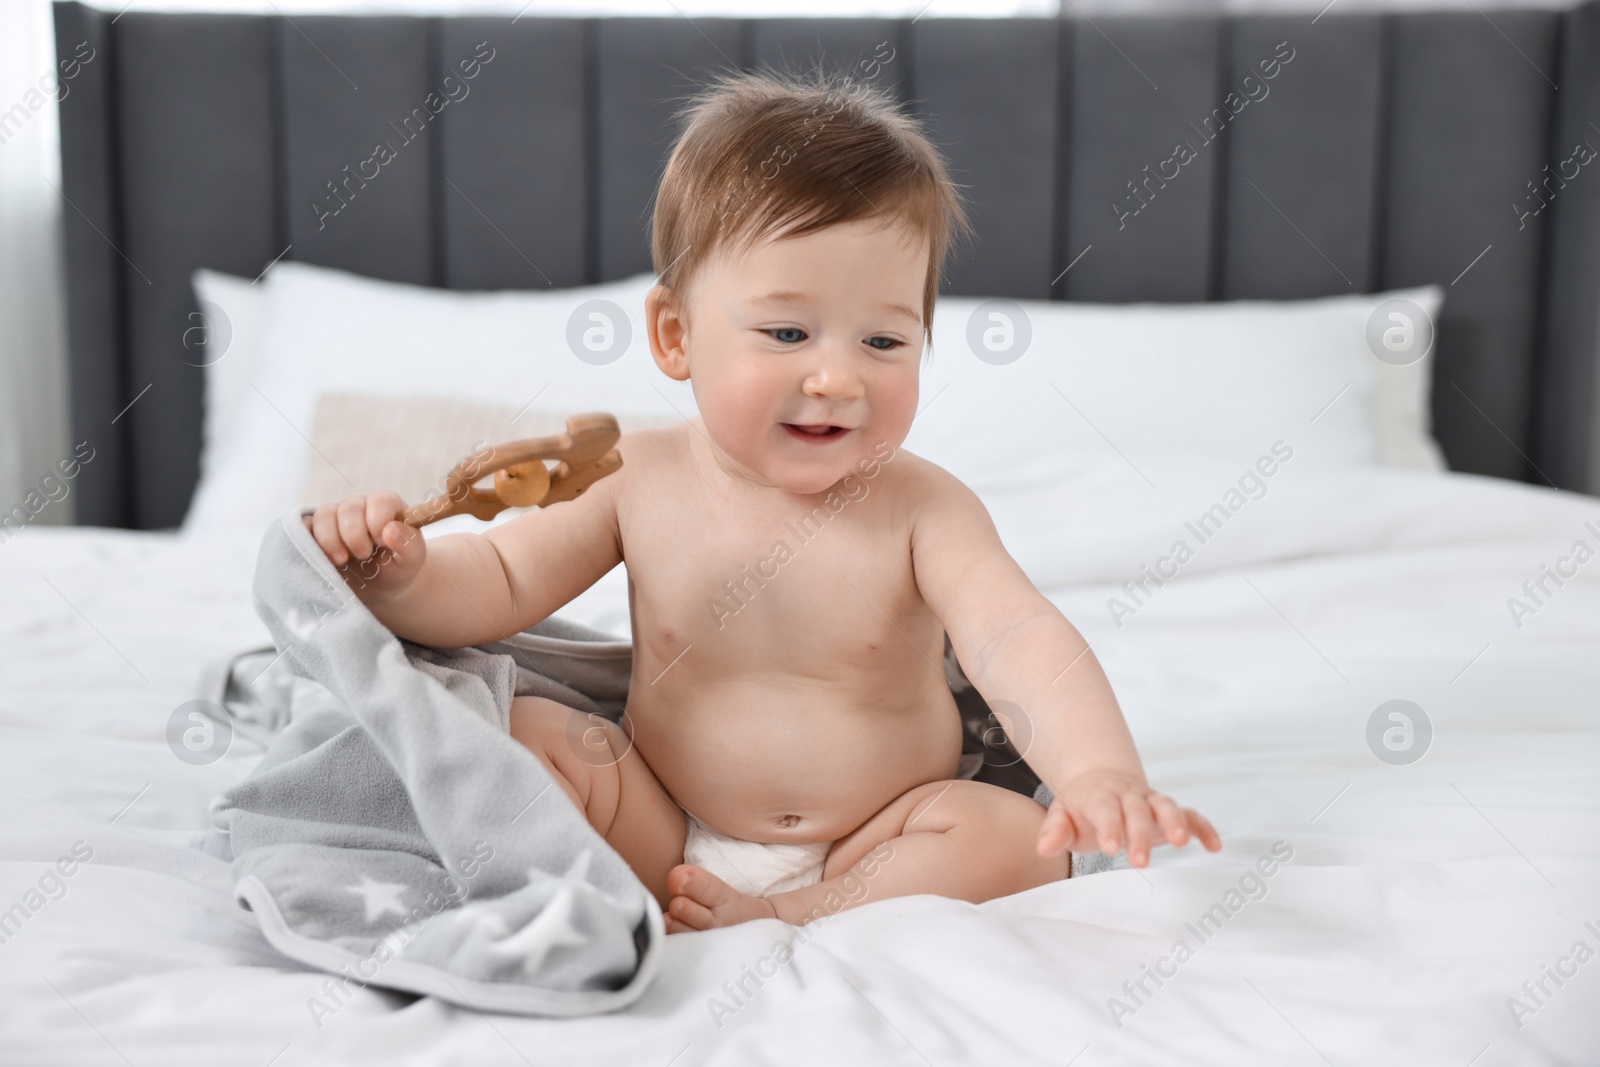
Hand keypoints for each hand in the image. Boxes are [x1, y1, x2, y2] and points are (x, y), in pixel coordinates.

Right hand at [303, 492, 425, 601]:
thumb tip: (390, 530)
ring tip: (342, 561)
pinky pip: (303, 527)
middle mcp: (360, 506)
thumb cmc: (397, 568)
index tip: (381, 543)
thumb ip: (408, 544)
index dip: (378, 522)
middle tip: (363, 556)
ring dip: (331, 540)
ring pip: (324, 515)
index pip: (380, 501)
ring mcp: (335, 517)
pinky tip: (323, 558)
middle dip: (355, 536)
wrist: (377, 587)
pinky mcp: (315, 531)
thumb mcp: (411, 560)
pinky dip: (309, 542)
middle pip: (349, 508)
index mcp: (387, 507)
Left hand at [1036, 770, 1220, 866]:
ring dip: (1175, 822)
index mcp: (1100, 796)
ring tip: (1181, 843)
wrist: (1100, 784)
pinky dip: (1203, 827)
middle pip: (1137, 809)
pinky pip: (1190, 815)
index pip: (1105, 808)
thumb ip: (1054, 830)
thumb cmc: (1080, 809)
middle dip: (1140, 833)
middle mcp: (1129, 796)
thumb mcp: (1063, 817)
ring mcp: (1152, 802)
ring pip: (1167, 805)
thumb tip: (1042, 848)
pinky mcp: (1169, 812)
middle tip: (1139, 860)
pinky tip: (1214, 846)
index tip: (1109, 847)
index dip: (1109, 825)